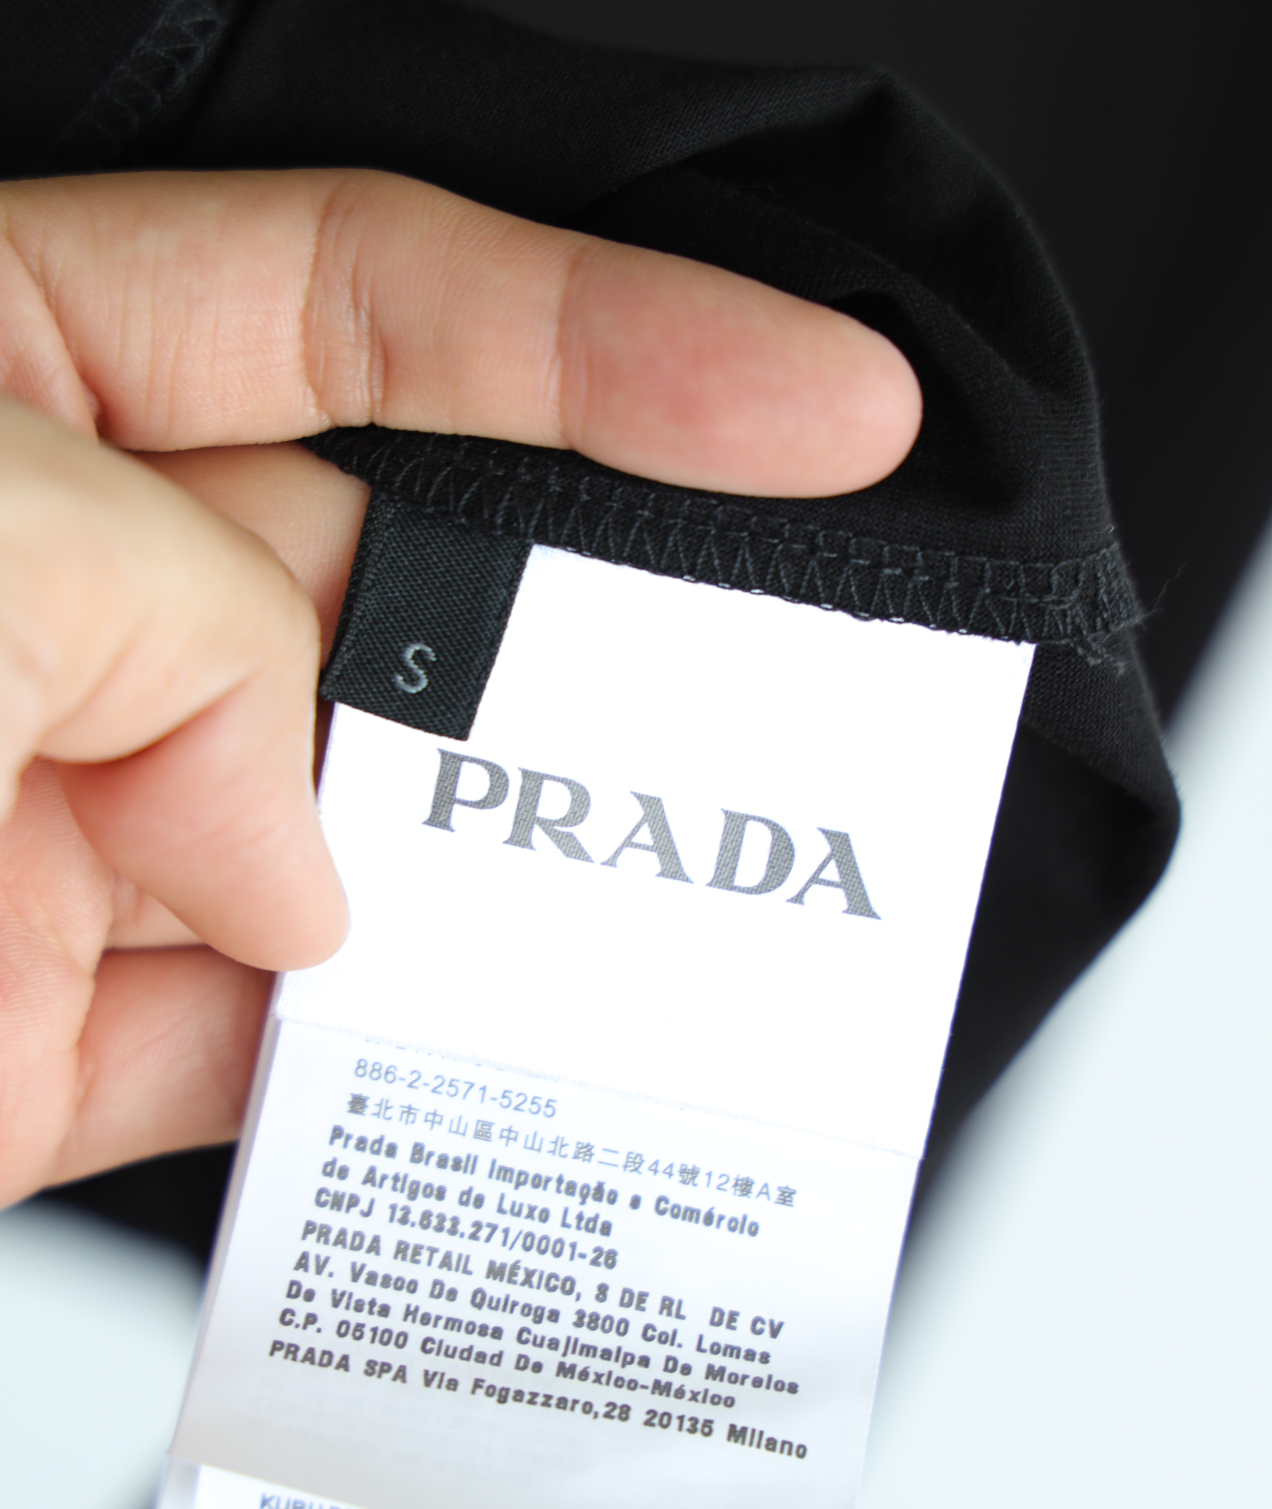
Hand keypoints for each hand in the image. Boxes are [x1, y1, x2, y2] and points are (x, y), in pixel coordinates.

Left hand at [0, 169, 920, 1204]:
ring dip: (497, 886)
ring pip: (361, 833)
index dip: (610, 338)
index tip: (819, 399)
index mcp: (5, 387)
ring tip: (658, 913)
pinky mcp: (54, 1029)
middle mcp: (54, 599)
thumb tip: (302, 858)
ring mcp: (64, 817)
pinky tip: (488, 1071)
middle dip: (571, 649)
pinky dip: (387, 1078)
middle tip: (755, 701)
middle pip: (389, 585)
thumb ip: (187, 613)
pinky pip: (271, 1053)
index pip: (354, 296)